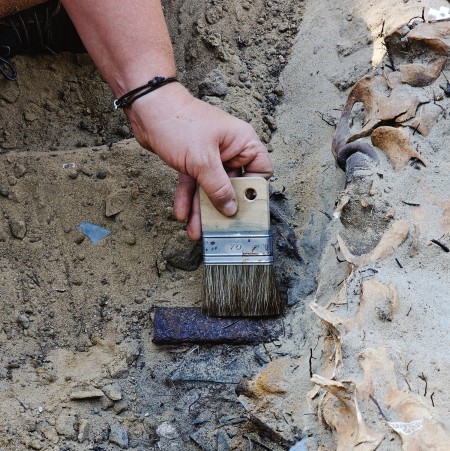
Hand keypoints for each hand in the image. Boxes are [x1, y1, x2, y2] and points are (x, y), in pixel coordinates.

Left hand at [126, 82, 272, 239]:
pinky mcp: (193, 160)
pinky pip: (194, 183)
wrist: (147, 110)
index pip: (261, 170)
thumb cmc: (179, 125)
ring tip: (195, 231)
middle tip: (218, 228)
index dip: (255, 190)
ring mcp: (211, 156)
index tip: (246, 210)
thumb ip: (218, 188)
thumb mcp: (202, 161)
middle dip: (222, 207)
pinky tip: (182, 214)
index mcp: (242, 142)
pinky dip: (188, 197)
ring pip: (211, 188)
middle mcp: (230, 149)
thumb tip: (231, 209)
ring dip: (202, 209)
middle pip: (232, 185)